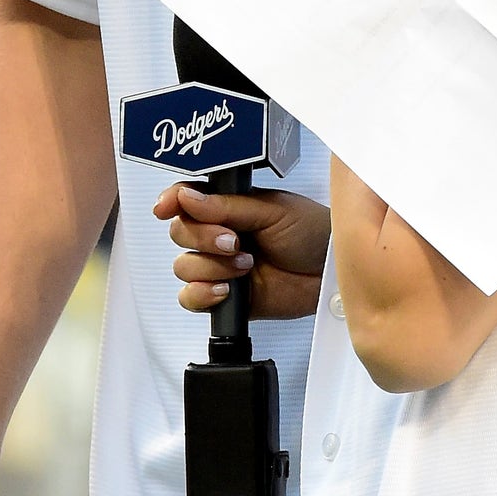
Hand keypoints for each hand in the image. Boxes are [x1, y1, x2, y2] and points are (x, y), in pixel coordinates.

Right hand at [154, 183, 330, 319]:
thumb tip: (187, 197)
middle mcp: (220, 234)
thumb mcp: (272, 210)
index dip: (172, 201)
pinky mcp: (224, 297)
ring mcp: (220, 266)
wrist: (330, 271)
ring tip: (245, 265)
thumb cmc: (312, 232)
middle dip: (202, 237)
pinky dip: (203, 294)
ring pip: (184, 267)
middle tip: (233, 240)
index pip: (188, 199)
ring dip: (211, 266)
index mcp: (230, 206)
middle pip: (180, 232)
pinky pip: (191, 298)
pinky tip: (227, 289)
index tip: (167, 206)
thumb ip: (227, 207)